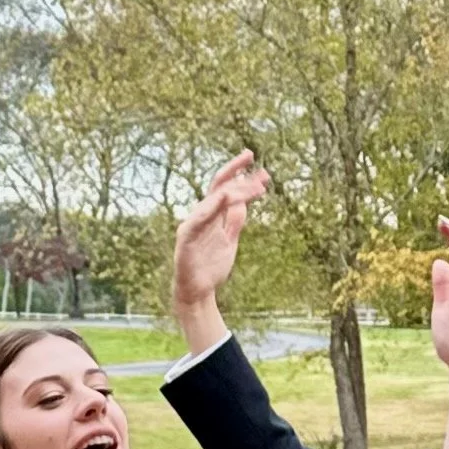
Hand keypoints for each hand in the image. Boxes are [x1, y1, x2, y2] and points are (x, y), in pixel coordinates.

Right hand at [172, 150, 267, 323]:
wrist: (197, 292)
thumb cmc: (210, 267)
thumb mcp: (229, 240)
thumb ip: (235, 220)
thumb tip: (245, 200)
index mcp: (212, 215)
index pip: (226, 188)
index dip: (241, 175)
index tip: (261, 169)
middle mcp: (202, 215)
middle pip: (218, 186)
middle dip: (234, 169)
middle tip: (251, 156)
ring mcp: (194, 225)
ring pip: (214, 200)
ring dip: (237, 191)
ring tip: (258, 188)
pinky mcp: (187, 238)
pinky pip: (200, 219)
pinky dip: (212, 207)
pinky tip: (226, 196)